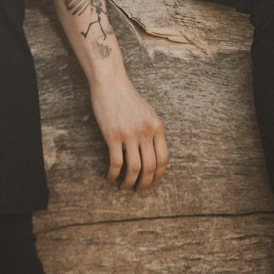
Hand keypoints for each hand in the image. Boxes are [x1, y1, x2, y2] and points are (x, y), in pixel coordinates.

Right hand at [89, 70, 169, 191]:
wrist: (110, 83)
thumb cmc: (128, 97)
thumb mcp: (148, 112)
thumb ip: (152, 131)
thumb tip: (154, 152)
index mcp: (157, 127)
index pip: (163, 159)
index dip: (159, 175)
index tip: (152, 182)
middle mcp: (146, 132)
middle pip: (150, 167)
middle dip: (145, 183)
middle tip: (139, 190)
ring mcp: (129, 134)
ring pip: (134, 168)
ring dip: (130, 183)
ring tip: (125, 187)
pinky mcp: (113, 136)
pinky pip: (116, 163)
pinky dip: (113, 174)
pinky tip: (110, 178)